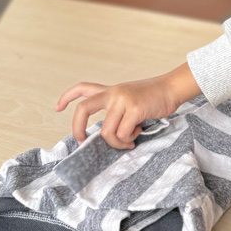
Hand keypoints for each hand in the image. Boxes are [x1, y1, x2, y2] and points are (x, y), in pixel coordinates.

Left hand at [55, 62, 201, 148]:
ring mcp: (123, 100)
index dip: (67, 97)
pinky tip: (137, 135)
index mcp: (112, 91)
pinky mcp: (134, 109)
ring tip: (129, 140)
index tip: (57, 108)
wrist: (172, 88)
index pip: (83, 88)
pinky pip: (122, 133)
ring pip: (106, 131)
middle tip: (82, 141)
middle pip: (84, 108)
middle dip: (77, 128)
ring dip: (117, 142)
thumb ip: (117, 113)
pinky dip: (128, 140)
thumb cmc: (154, 98)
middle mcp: (114, 93)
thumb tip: (108, 136)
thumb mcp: (131, 100)